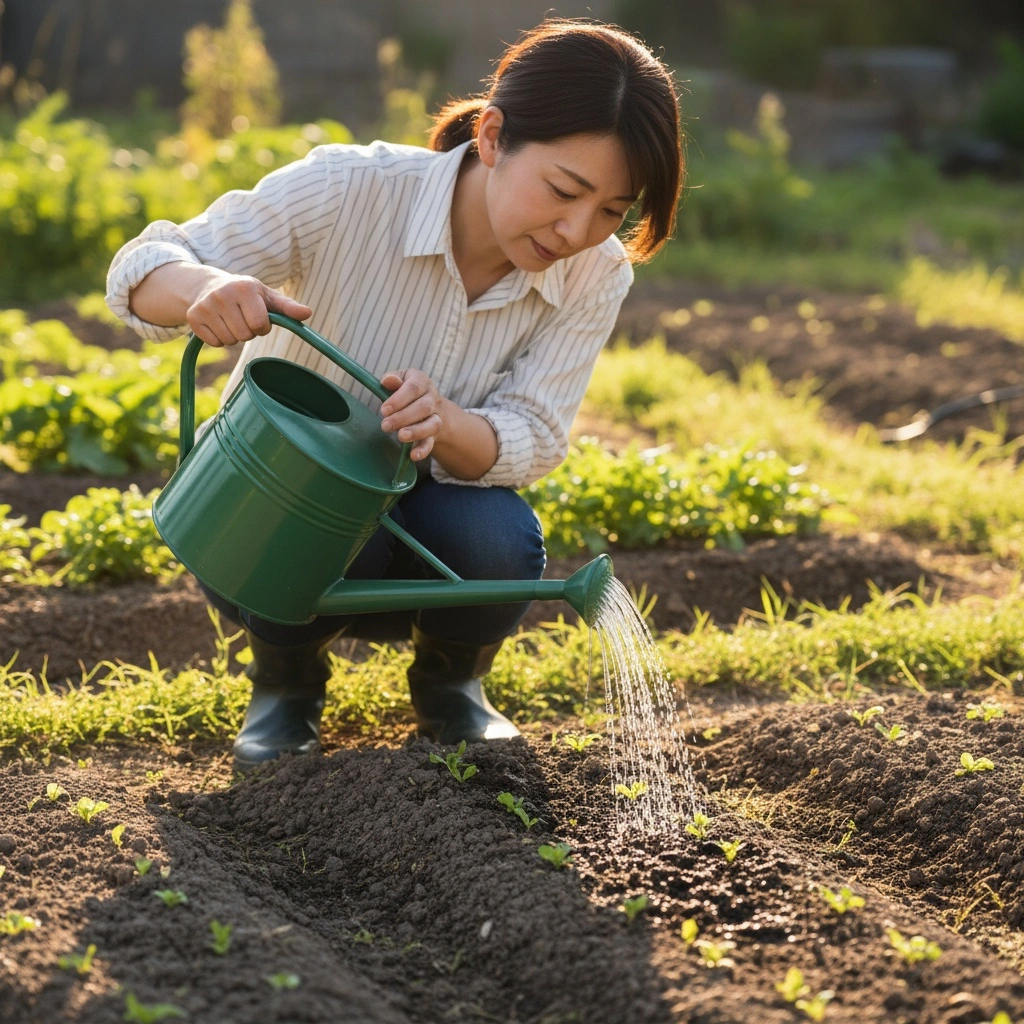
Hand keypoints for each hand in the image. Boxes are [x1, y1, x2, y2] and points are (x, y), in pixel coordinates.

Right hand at [186, 272, 311, 346]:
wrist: (208, 285)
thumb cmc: (246, 294)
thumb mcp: (267, 296)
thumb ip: (287, 307)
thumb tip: (308, 313)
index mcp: (244, 288)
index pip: (259, 325)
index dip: (262, 326)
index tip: (258, 317)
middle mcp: (222, 294)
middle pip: (244, 335)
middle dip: (248, 331)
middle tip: (242, 317)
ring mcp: (205, 306)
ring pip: (230, 341)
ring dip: (234, 336)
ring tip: (230, 319)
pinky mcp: (193, 317)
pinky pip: (215, 343)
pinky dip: (219, 339)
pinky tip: (218, 323)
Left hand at [379, 369, 444, 461]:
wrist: (429, 405)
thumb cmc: (406, 390)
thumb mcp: (400, 380)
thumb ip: (393, 380)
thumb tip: (387, 380)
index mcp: (422, 381)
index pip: (414, 388)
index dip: (399, 399)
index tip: (384, 410)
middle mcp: (433, 398)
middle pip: (423, 407)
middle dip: (403, 417)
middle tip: (385, 425)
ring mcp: (436, 417)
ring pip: (432, 424)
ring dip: (416, 431)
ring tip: (400, 436)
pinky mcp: (434, 434)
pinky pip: (431, 442)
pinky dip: (423, 450)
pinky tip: (413, 456)